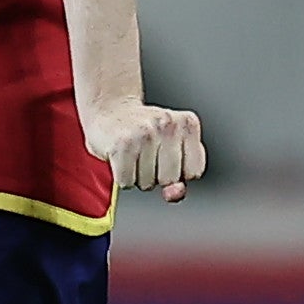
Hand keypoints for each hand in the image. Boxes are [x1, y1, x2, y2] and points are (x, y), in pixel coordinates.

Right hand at [85, 101, 205, 199]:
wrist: (108, 109)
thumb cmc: (143, 133)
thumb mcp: (172, 149)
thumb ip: (181, 175)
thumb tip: (175, 193)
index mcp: (187, 124)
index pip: (194, 173)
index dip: (178, 171)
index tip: (167, 155)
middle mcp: (168, 124)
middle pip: (170, 180)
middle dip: (157, 175)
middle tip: (147, 155)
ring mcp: (145, 133)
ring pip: (148, 184)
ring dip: (138, 176)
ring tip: (134, 154)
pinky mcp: (122, 144)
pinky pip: (127, 182)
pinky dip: (122, 177)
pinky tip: (122, 159)